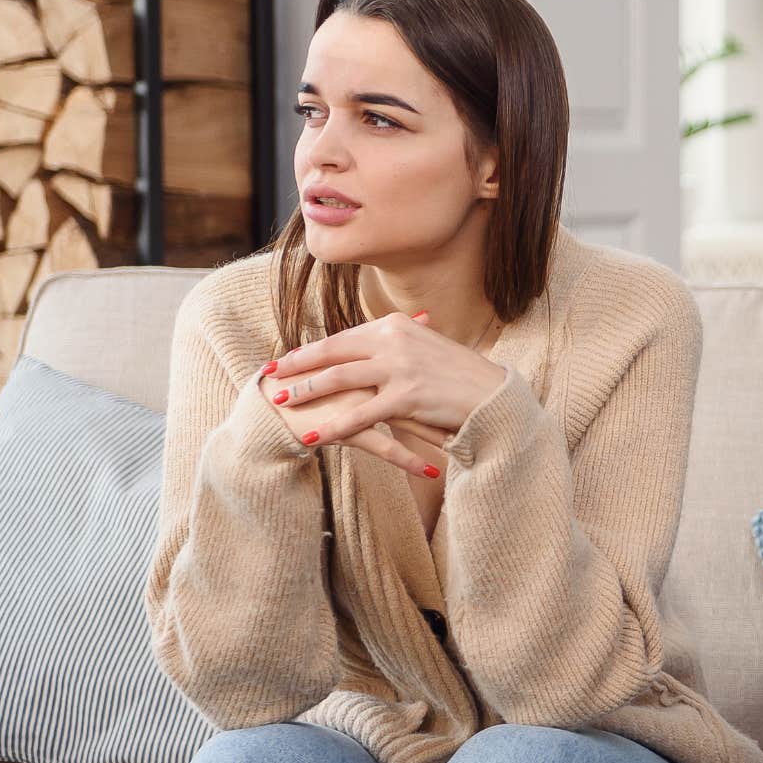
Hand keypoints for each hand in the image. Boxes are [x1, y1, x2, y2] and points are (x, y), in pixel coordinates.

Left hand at [260, 311, 507, 477]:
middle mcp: (394, 340)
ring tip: (283, 402)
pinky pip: (361, 414)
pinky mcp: (406, 397)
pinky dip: (334, 426)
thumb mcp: (427, 348)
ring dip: (307, 391)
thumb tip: (367, 346)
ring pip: (340, 379)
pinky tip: (314, 436)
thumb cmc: (460, 376)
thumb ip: (396, 343)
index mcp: (396, 325)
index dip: (312, 350)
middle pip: (333, 352)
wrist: (492, 396)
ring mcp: (400, 368)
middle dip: (297, 364)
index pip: (344, 337)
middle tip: (270, 375)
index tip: (288, 359)